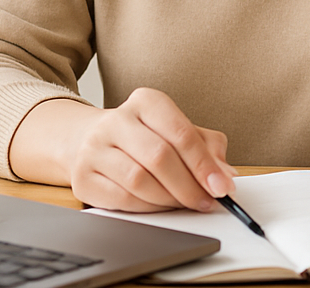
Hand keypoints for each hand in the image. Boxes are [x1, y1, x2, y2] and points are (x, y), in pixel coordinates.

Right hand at [66, 88, 237, 211]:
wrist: (89, 140)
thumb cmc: (144, 136)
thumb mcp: (176, 129)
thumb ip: (206, 146)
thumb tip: (225, 175)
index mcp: (145, 101)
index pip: (180, 132)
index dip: (204, 164)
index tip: (221, 187)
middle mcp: (117, 120)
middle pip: (159, 157)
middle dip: (189, 186)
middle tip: (206, 201)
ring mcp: (95, 148)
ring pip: (139, 180)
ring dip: (169, 200)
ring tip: (183, 204)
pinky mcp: (83, 178)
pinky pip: (122, 199)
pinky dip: (147, 208)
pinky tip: (159, 206)